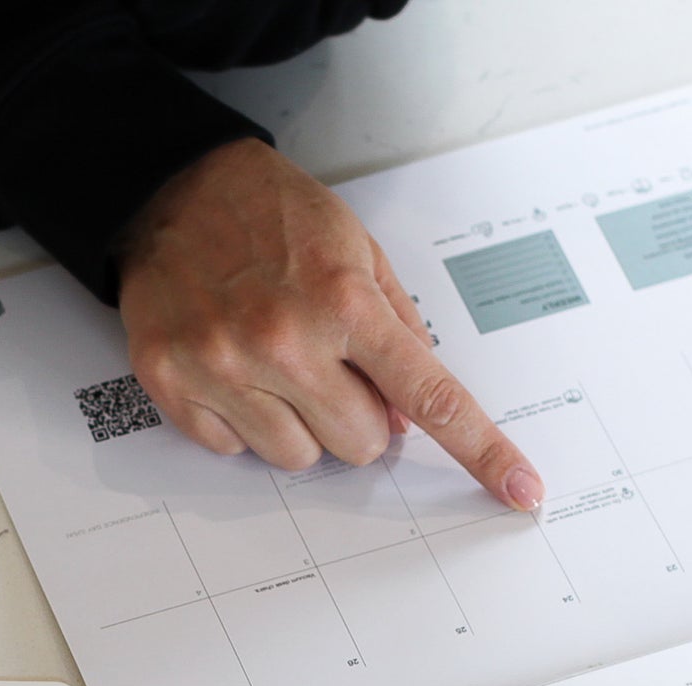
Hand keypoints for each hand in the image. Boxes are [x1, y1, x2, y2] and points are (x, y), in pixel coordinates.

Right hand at [116, 138, 543, 509]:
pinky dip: (240, 421)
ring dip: (299, 425)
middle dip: (359, 419)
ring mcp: (224, 367)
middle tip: (333, 372)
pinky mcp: (173, 383)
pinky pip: (232, 449)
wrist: (172, 187)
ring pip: (297, 458)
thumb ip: (396, 330)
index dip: (481, 451)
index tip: (520, 492)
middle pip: (361, 446)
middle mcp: (284, 341)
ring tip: (275, 366)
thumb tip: (408, 416)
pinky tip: (232, 366)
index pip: (430, 397)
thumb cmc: (270, 214)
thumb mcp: (357, 250)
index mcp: (343, 302)